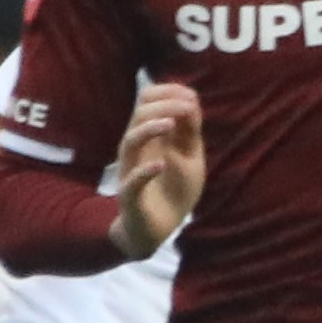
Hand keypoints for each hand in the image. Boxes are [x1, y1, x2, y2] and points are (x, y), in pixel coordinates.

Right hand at [110, 81, 205, 258]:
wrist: (160, 229)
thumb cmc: (174, 189)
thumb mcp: (190, 156)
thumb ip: (190, 130)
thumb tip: (192, 99)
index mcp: (150, 135)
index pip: (148, 102)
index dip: (168, 93)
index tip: (191, 96)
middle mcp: (137, 148)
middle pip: (138, 114)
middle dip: (162, 105)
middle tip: (186, 107)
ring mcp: (131, 171)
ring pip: (129, 141)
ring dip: (150, 129)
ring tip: (170, 124)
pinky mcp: (130, 197)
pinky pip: (131, 182)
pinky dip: (145, 172)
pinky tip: (161, 165)